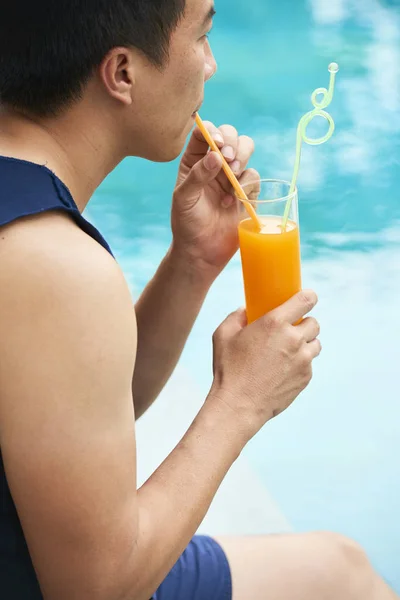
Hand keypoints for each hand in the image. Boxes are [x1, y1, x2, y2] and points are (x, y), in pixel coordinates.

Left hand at [171, 121, 258, 278]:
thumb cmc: (187, 224)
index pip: (204, 132)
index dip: (213, 132)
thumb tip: (216, 156)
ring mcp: (233, 176)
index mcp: (194, 160)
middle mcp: (215, 164)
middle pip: (230, 135)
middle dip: (232, 142)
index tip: (216, 145)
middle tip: (228, 159)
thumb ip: (197, 176)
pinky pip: (254, 175)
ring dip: (242, 157)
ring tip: (232, 175)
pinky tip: (232, 202)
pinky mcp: (248, 191)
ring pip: (246, 149)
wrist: (202, 252)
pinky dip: (247, 184)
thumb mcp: (184, 198)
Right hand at [208, 291, 320, 440]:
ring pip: (315, 344)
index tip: (305, 299)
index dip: (308, 297)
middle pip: (314, 322)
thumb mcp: (223, 335)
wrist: (238, 405)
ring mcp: (303, 360)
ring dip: (305, 344)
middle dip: (304, 324)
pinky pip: (309, 364)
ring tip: (288, 351)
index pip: (306, 300)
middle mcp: (293, 339)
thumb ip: (236, 316)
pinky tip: (283, 370)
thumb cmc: (228, 369)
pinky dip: (300, 364)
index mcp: (275, 322)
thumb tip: (245, 311)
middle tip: (289, 330)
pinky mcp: (305, 377)